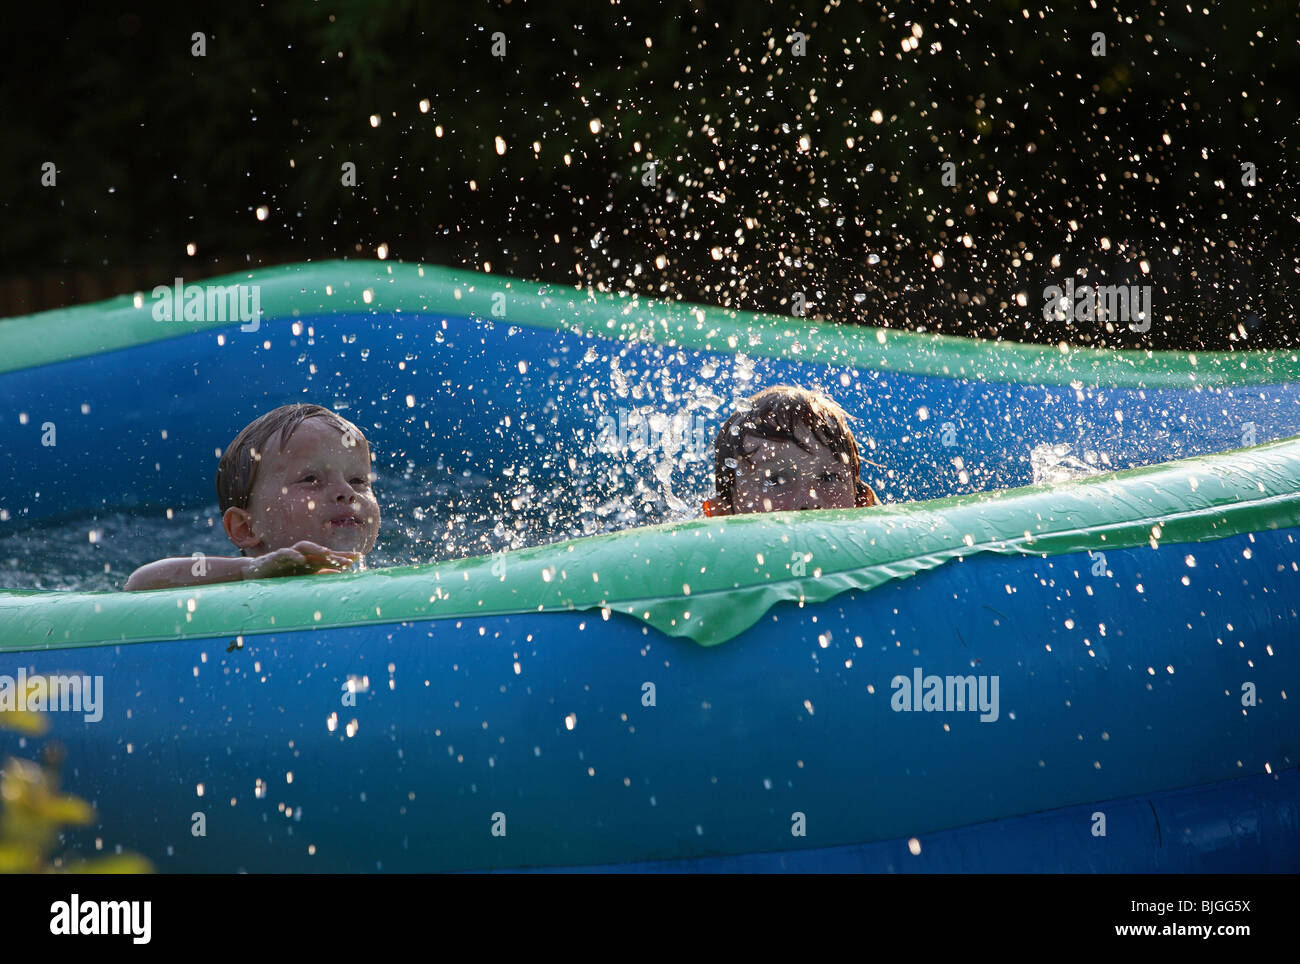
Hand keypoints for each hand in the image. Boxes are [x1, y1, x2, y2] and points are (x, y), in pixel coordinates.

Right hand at [243, 542, 362, 580]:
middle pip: (321, 551)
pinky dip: (294, 555)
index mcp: (309, 560)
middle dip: (335, 555)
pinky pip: (286, 553)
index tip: (359, 557)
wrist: (255, 573)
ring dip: (317, 548)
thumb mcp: (302, 577)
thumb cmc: (280, 574)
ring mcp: (289, 554)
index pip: (329, 556)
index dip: (343, 556)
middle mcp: (301, 555)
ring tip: (328, 553)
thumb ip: (319, 574)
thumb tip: (338, 574)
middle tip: (349, 560)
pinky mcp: (275, 556)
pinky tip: (302, 560)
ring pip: (305, 546)